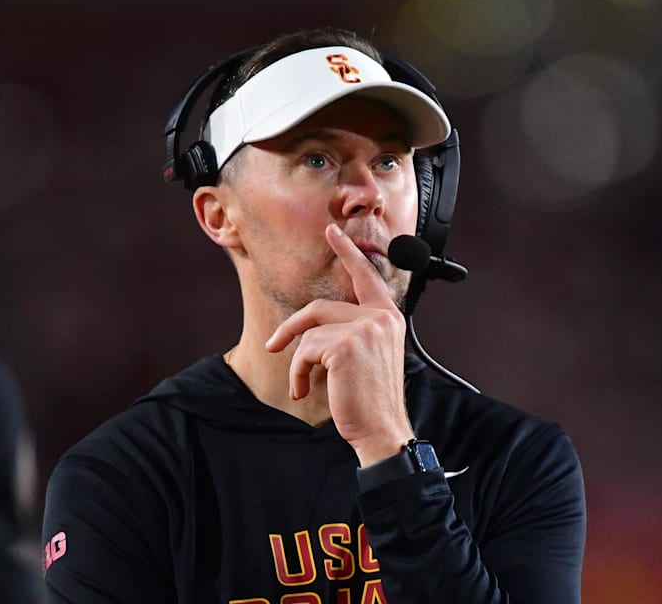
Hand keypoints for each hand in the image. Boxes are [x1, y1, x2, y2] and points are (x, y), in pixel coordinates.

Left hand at [265, 223, 413, 465]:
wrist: (382, 430)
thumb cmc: (372, 400)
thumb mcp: (369, 357)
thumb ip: (354, 332)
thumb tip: (314, 327)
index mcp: (388, 318)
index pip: (365, 276)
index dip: (347, 252)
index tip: (332, 231)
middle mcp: (380, 318)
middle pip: (320, 308)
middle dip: (291, 328)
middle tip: (273, 345)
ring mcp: (365, 329)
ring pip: (310, 332)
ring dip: (298, 362)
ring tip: (302, 385)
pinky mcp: (346, 345)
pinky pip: (305, 350)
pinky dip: (298, 372)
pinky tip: (305, 390)